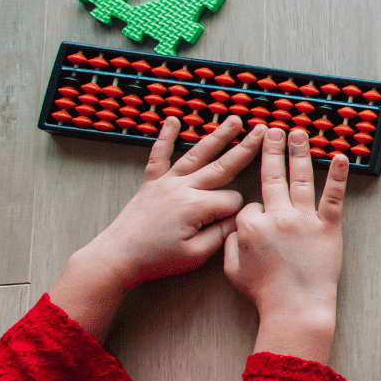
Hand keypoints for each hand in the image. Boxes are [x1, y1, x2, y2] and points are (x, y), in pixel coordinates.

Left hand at [52, 116, 263, 337]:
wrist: (117, 256)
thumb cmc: (156, 259)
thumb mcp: (196, 255)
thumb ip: (222, 234)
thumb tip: (240, 219)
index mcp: (196, 207)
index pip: (232, 201)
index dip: (237, 212)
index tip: (233, 223)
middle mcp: (183, 188)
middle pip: (222, 166)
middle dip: (246, 148)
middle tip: (263, 131)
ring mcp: (166, 182)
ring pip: (197, 154)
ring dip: (217, 136)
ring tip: (234, 121)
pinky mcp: (152, 183)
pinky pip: (159, 156)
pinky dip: (165, 138)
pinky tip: (172, 121)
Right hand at [225, 128, 345, 363]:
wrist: (296, 307)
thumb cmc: (265, 293)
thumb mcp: (232, 270)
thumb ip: (228, 245)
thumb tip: (232, 229)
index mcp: (250, 227)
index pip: (249, 206)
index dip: (251, 214)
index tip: (258, 222)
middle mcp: (277, 217)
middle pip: (272, 177)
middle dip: (271, 150)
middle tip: (271, 129)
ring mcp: (304, 220)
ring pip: (300, 179)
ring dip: (299, 153)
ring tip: (299, 133)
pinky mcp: (328, 227)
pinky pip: (333, 197)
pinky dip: (338, 176)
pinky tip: (341, 157)